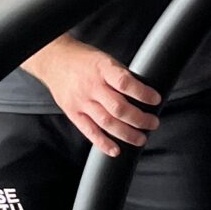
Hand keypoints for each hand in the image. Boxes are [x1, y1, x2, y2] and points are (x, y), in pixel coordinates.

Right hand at [35, 39, 160, 156]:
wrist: (54, 60)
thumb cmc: (83, 60)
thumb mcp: (105, 59)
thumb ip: (120, 76)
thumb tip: (143, 93)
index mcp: (102, 68)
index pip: (124, 83)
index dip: (143, 93)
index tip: (156, 99)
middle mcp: (91, 86)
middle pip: (118, 108)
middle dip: (140, 119)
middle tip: (153, 123)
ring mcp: (81, 101)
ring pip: (106, 122)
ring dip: (127, 134)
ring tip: (140, 138)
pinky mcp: (73, 112)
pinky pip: (89, 131)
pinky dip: (103, 143)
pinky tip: (115, 150)